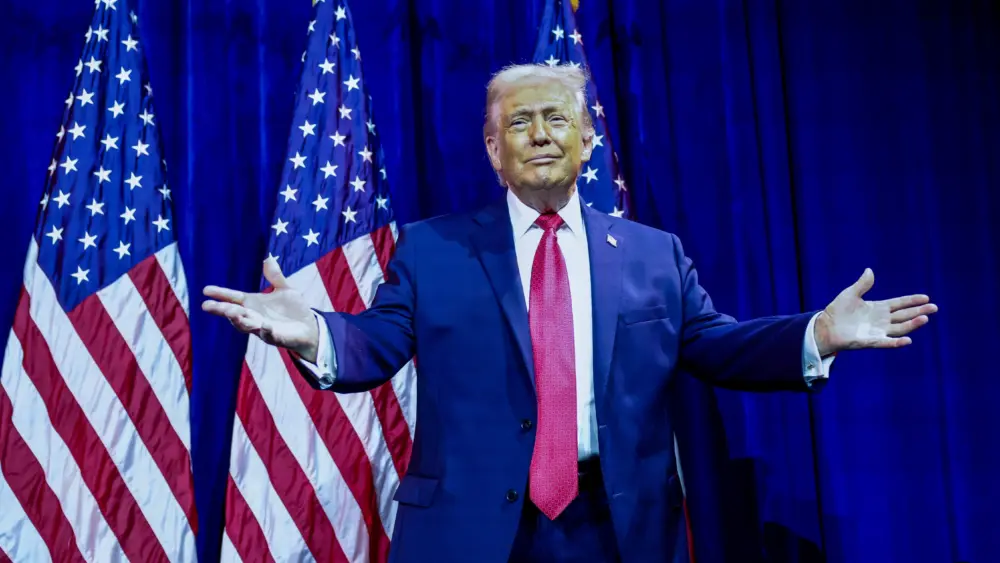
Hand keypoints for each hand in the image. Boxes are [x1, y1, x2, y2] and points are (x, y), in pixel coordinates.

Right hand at [201, 258, 319, 362]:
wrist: (310, 328)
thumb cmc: (294, 310)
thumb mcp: (285, 289)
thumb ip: (275, 276)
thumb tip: (267, 257)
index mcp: (254, 304)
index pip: (234, 298)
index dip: (221, 294)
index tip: (206, 290)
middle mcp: (255, 316)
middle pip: (234, 313)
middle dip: (222, 310)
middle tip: (207, 306)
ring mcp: (264, 328)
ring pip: (247, 326)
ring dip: (238, 320)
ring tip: (231, 312)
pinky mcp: (276, 337)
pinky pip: (269, 336)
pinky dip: (266, 331)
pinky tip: (265, 326)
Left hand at [814, 268, 936, 356]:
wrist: (825, 327)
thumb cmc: (837, 311)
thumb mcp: (850, 294)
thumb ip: (862, 284)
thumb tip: (869, 270)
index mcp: (878, 308)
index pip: (899, 304)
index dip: (912, 301)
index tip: (926, 298)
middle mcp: (881, 320)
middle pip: (904, 315)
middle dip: (919, 311)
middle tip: (934, 308)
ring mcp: (877, 331)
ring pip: (900, 328)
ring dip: (912, 324)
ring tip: (925, 318)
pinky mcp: (870, 341)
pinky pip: (886, 342)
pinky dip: (896, 342)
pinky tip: (907, 340)